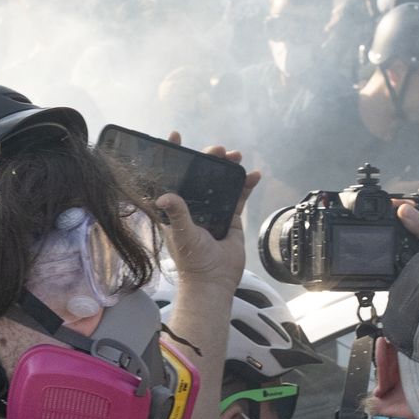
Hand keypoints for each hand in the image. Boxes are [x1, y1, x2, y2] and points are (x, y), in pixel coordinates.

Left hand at [156, 137, 257, 292]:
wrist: (215, 281)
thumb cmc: (193, 260)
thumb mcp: (182, 235)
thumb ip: (176, 214)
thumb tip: (164, 196)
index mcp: (176, 208)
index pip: (171, 176)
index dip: (172, 156)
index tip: (176, 136)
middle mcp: (194, 206)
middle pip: (200, 175)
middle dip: (209, 159)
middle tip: (218, 150)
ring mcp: (214, 211)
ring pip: (221, 183)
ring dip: (229, 169)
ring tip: (237, 156)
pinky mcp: (231, 218)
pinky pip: (239, 196)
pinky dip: (247, 185)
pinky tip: (254, 175)